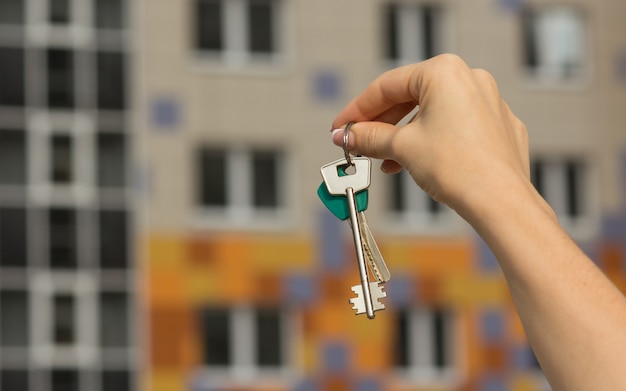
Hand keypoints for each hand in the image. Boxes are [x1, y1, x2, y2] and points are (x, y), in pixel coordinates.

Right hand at [331, 54, 530, 218]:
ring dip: (404, 135)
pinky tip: (417, 163)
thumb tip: (348, 135)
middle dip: (381, 124)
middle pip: (410, 98)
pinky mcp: (498, 127)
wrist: (499, 201)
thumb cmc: (459, 168)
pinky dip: (432, 141)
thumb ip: (370, 137)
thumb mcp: (402, 148)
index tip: (342, 126)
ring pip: (433, 113)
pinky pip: (455, 127)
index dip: (358, 109)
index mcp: (444, 72)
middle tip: (359, 143)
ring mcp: (488, 102)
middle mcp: (470, 79)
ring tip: (385, 160)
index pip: (387, 86)